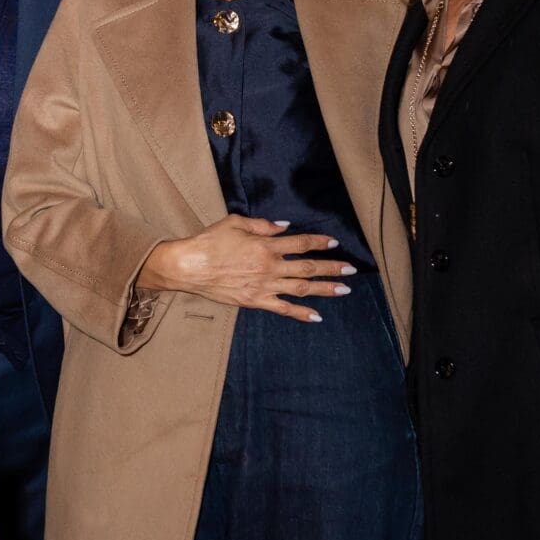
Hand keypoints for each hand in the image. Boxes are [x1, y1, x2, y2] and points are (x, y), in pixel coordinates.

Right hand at [137, 215, 354, 322]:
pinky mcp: (255, 301)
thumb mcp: (235, 222)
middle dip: (331, 267)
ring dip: (325, 289)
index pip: (300, 242)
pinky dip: (301, 314)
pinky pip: (283, 309)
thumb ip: (262, 225)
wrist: (188, 266)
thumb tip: (284, 226)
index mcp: (266, 245)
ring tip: (344, 289)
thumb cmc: (209, 242)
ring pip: (301, 288)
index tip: (335, 244)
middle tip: (351, 269)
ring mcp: (264, 286)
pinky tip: (317, 317)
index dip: (319, 242)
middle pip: (308, 267)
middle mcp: (270, 266)